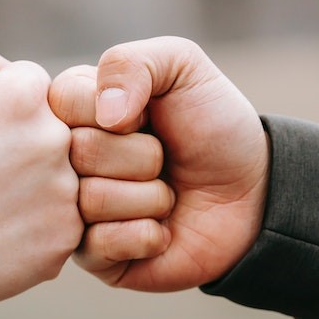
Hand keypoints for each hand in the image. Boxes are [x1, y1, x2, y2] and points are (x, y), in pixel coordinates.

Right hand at [0, 43, 81, 318]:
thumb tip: (9, 67)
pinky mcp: (67, 235)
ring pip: (58, 175)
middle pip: (51, 128)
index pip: (30, 85)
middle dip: (19, 146)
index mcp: (24, 94)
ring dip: (29, 186)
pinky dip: (32, 226)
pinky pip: (58, 219)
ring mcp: (67, 189)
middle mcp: (56, 137)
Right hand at [49, 36, 268, 291]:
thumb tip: (104, 115)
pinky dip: (146, 234)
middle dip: (142, 155)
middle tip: (164, 159)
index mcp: (74, 109)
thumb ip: (132, 63)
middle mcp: (65, 159)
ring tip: (166, 193)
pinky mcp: (92, 256)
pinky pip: (100, 244)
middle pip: (79, 152)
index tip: (147, 115)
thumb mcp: (182, 67)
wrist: (255, 194)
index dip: (120, 110)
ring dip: (150, 197)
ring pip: (91, 199)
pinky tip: (161, 230)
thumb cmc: (214, 126)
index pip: (63, 100)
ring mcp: (74, 209)